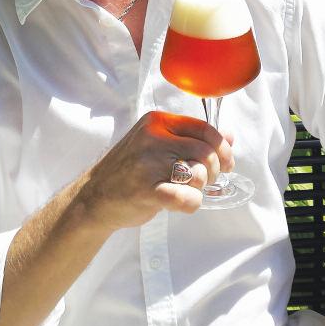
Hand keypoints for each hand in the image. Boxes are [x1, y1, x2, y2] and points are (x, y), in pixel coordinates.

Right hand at [79, 111, 233, 230]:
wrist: (95, 196)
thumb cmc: (131, 170)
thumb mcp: (158, 144)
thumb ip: (192, 138)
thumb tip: (229, 136)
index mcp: (157, 122)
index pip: (204, 129)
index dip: (222, 148)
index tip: (225, 163)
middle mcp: (153, 137)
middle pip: (205, 151)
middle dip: (212, 171)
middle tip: (202, 182)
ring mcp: (148, 163)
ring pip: (198, 173)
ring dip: (199, 188)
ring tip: (185, 191)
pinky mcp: (146, 189)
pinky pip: (186, 197)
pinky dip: (191, 203)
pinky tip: (182, 203)